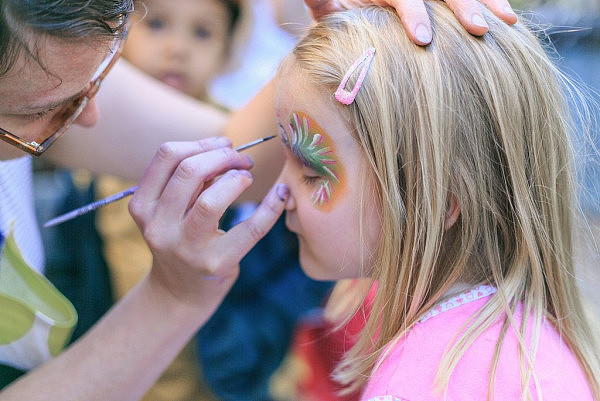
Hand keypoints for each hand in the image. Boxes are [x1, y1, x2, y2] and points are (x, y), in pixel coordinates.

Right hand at [128, 137, 288, 305]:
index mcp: (143, 206)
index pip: (167, 156)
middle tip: (243, 159)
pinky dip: (270, 208)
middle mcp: (158, 227)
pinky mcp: (216, 264)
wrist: (180, 293)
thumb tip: (226, 149)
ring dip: (236, 179)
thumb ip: (189, 182)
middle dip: (223, 156)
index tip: (224, 144)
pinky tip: (281, 194)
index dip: (201, 143)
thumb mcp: (171, 210)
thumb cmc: (181, 239)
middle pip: (189, 172)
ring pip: (210, 200)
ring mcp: (186, 248)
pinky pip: (250, 229)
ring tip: (247, 177)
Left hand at [304, 0, 517, 44]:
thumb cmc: (337, 5)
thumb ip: (321, 0)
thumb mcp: (326, 4)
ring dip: (485, 1)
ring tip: (507, 21)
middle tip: (479, 30)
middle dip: (461, 6)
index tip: (424, 38)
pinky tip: (505, 18)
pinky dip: (486, 1)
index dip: (412, 13)